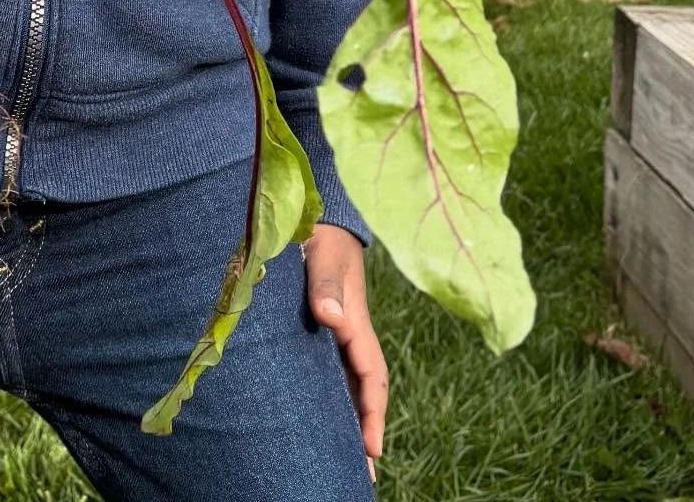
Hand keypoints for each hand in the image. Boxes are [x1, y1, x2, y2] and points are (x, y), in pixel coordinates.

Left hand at [303, 221, 388, 479]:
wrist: (320, 219)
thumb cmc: (321, 235)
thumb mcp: (324, 255)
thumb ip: (326, 284)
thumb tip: (331, 317)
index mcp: (355, 323)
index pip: (371, 376)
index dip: (373, 413)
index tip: (373, 448)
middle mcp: (350, 335)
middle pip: (363, 392)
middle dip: (366, 432)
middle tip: (363, 475)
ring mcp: (338, 336)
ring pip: (348, 387)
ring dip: (350, 421)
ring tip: (345, 461)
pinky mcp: (324, 333)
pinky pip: (333, 374)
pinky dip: (334, 400)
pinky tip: (322, 419)